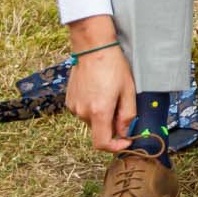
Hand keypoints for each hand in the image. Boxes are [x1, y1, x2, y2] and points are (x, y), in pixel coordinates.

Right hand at [64, 17, 134, 152]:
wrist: (93, 49)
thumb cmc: (114, 67)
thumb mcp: (128, 90)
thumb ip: (127, 114)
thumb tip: (125, 132)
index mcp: (98, 111)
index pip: (101, 143)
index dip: (115, 147)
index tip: (126, 141)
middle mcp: (82, 112)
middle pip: (98, 129)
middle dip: (112, 123)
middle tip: (122, 104)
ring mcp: (73, 106)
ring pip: (91, 119)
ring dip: (102, 113)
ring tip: (109, 92)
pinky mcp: (69, 100)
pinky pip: (84, 110)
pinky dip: (93, 106)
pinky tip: (99, 89)